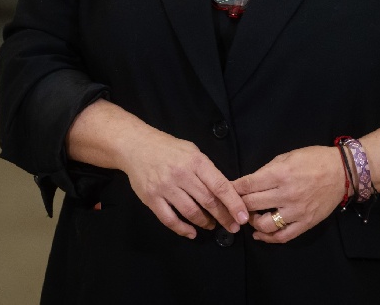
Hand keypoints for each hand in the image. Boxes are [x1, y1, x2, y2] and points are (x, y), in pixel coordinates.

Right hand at [119, 126, 248, 239]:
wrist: (136, 146)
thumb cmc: (168, 148)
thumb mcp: (192, 151)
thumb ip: (206, 170)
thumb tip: (224, 191)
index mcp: (195, 161)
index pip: (219, 185)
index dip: (233, 203)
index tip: (243, 217)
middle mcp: (181, 174)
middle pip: (208, 201)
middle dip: (223, 217)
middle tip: (233, 227)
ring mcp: (165, 187)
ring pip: (191, 212)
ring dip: (204, 223)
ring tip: (211, 226)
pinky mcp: (151, 198)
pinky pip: (170, 219)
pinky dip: (183, 229)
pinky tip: (192, 232)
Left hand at [232, 146, 344, 242]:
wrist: (342, 172)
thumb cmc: (313, 159)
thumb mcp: (288, 156)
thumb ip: (268, 169)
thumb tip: (250, 181)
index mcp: (281, 174)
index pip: (249, 184)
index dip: (234, 187)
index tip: (225, 189)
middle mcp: (287, 194)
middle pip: (252, 204)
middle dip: (238, 204)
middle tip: (232, 204)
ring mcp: (296, 211)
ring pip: (265, 224)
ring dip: (251, 221)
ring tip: (248, 216)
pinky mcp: (305, 223)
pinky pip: (283, 236)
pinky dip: (268, 238)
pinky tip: (259, 234)